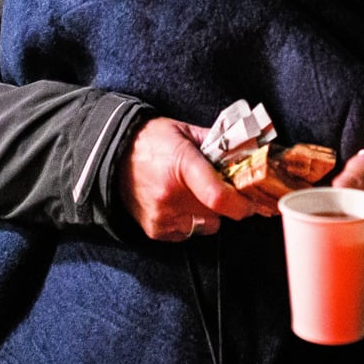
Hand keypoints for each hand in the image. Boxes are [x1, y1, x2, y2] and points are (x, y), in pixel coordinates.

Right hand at [117, 117, 255, 241]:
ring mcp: (161, 215)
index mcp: (181, 165)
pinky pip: (189, 232)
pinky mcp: (155, 229)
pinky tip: (179, 203)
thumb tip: (249, 152)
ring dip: (209, 213)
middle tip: (220, 188)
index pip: (219, 197)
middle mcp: (170, 195)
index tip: (252, 202)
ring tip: (193, 194)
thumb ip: (218, 144)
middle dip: (227, 203)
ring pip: (208, 225)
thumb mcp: (186, 132)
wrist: (112, 155)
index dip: (242, 204)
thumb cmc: (151, 140)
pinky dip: (191, 221)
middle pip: (219, 213)